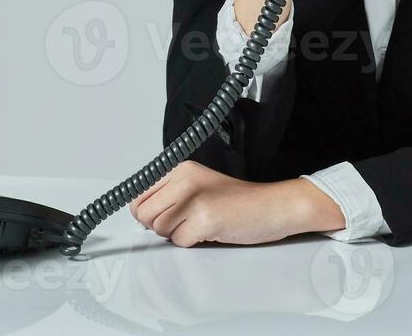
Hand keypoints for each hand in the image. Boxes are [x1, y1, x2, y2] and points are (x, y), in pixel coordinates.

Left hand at [127, 160, 344, 246]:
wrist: (272, 206)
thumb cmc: (238, 201)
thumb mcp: (199, 186)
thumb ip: (170, 194)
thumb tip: (140, 213)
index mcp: (181, 169)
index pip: (139, 193)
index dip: (144, 211)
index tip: (154, 217)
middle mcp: (185, 180)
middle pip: (144, 214)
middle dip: (159, 226)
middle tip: (182, 224)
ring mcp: (194, 199)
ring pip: (160, 229)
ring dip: (177, 234)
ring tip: (200, 224)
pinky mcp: (205, 220)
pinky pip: (179, 242)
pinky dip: (192, 243)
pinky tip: (210, 231)